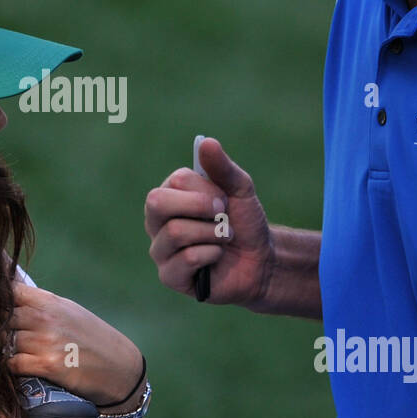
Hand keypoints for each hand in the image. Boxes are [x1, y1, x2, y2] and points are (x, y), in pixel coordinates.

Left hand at [7, 281, 142, 407]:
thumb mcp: (69, 312)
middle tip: (4, 337)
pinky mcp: (47, 366)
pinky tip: (22, 366)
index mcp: (51, 302)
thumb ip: (40, 304)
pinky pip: (13, 363)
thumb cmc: (93, 339)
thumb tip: (9, 291)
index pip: (10, 290)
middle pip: (2, 317)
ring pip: (6, 341)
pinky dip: (12, 366)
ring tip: (16, 353)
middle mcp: (47, 318)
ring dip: (6, 348)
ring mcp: (46, 342)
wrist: (119, 369)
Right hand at [144, 137, 274, 306]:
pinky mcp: (169, 275)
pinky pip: (187, 259)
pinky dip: (212, 254)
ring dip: (212, 233)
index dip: (205, 190)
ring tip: (224, 238)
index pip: (175, 181)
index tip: (225, 199)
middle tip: (222, 215)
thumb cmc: (244, 222)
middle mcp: (157, 221)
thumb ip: (222, 167)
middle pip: (156, 202)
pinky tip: (217, 257)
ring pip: (175, 232)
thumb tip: (206, 142)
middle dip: (198, 207)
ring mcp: (160, 249)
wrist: (260, 260)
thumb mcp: (239, 190)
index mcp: (170, 195)